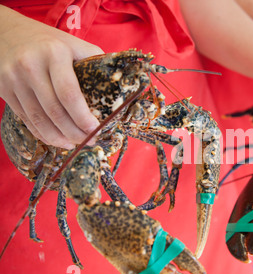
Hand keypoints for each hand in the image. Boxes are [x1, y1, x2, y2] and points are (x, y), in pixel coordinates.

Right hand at [0, 6, 102, 148]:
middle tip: (89, 142)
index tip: (96, 129)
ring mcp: (14, 79)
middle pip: (54, 111)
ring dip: (59, 138)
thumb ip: (95, 62)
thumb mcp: (74, 44)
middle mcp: (31, 66)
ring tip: (74, 145)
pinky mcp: (4, 89)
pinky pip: (26, 119)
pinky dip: (42, 133)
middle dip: (74, 132)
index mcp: (54, 54)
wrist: (7, 31)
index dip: (83, 116)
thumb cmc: (50, 42)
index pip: (69, 93)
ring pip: (38, 119)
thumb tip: (121, 86)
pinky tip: (56, 139)